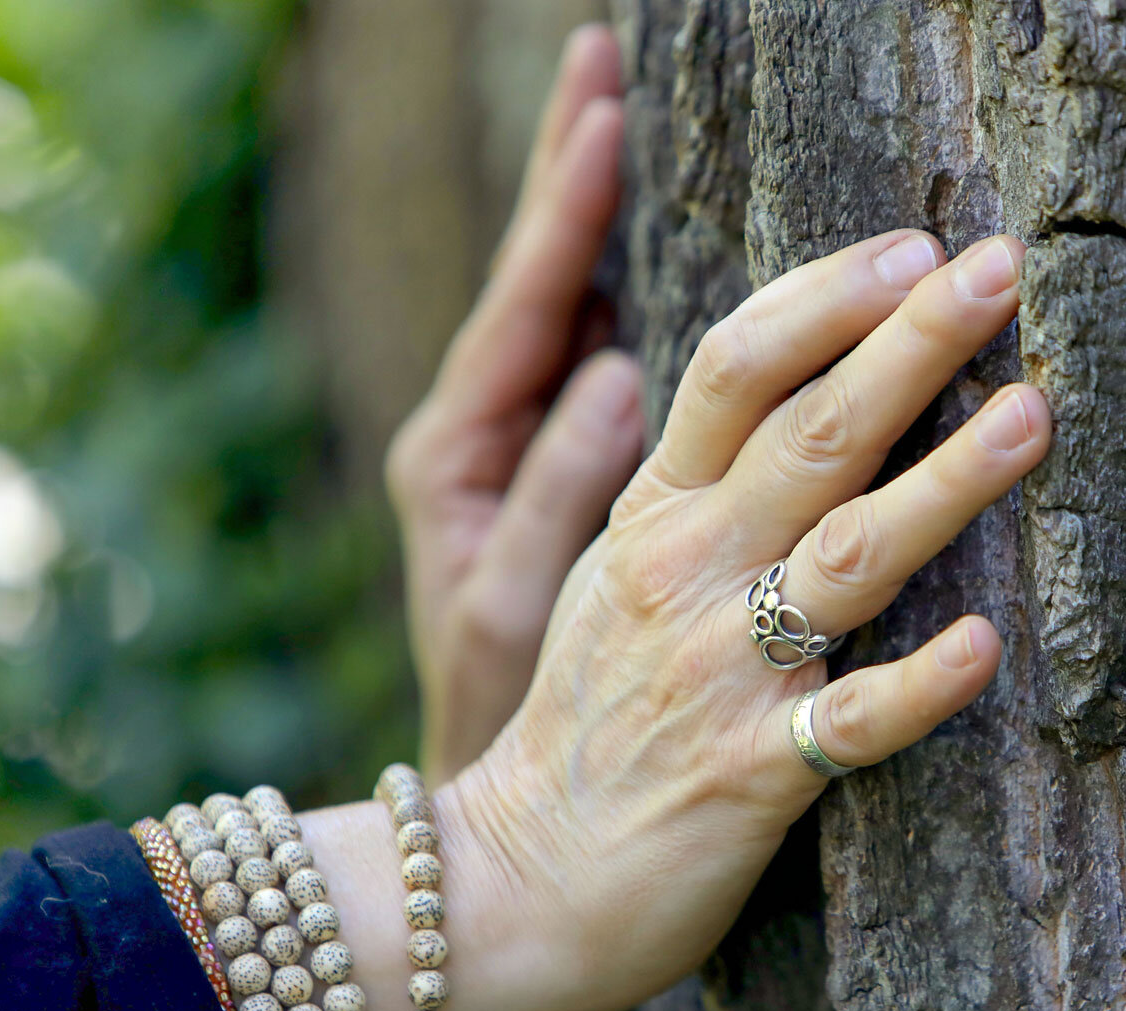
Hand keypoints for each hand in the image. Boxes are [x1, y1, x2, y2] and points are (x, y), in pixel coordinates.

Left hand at [385, 25, 641, 781]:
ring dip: (606, 223)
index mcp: (455, 456)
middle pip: (541, 281)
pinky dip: (640, 303)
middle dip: (570, 176)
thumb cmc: (503, 725)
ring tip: (627, 119)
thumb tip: (609, 374)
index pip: (519, 301)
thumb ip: (548, 502)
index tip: (597, 105)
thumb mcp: (513, 620)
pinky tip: (670, 252)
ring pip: (580, 316)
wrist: (518, 819)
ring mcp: (537, 459)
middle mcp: (489, 438)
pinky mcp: (585, 491)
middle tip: (599, 63)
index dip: (559, 204)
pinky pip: (618, 375)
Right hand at [433, 229, 1048, 1010]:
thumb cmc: (588, 716)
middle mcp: (686, 573)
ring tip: (1032, 416)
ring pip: (843, 556)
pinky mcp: (754, 774)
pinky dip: (917, 684)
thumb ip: (690, 480)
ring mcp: (719, 672)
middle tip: (999, 268)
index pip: (734, 366)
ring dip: (940, 483)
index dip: (827, 296)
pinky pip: (848, 722)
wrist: (520, 878)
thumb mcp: (612, 571)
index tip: (917, 244)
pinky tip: (985, 645)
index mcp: (653, 514)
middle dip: (907, 343)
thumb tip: (786, 379)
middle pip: (806, 432)